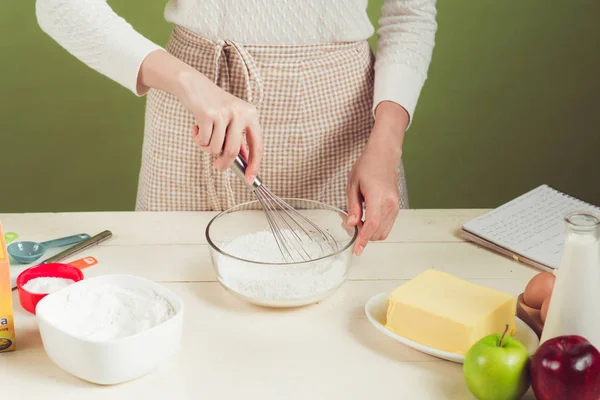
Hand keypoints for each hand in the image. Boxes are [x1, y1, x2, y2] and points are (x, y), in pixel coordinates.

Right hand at [138, 50, 262, 183]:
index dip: (254, 165)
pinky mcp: (208, 114)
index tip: (249, 179)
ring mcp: (225, 113)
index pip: (258, 145)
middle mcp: (241, 113)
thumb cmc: (214, 105)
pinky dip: (199, 140)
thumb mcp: (232, 120)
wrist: (193, 84)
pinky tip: (197, 128)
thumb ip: (239, 139)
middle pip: (233, 151)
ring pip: (216, 148)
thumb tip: (245, 163)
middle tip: (217, 166)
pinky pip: (204, 141)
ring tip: (204, 135)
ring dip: (207, 148)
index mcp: (251, 114)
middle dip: (224, 163)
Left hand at [346, 101, 408, 255]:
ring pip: (383, 231)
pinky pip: (387, 225)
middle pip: (377, 232)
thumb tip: (351, 224)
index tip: (357, 250)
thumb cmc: (367, 166)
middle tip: (350, 224)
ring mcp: (395, 206)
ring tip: (357, 219)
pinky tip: (366, 218)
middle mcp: (390, 204)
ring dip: (370, 232)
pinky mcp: (396, 207)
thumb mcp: (352, 185)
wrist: (384, 155)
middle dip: (363, 235)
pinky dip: (376, 227)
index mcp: (377, 197)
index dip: (363, 240)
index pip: (371, 225)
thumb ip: (352, 207)